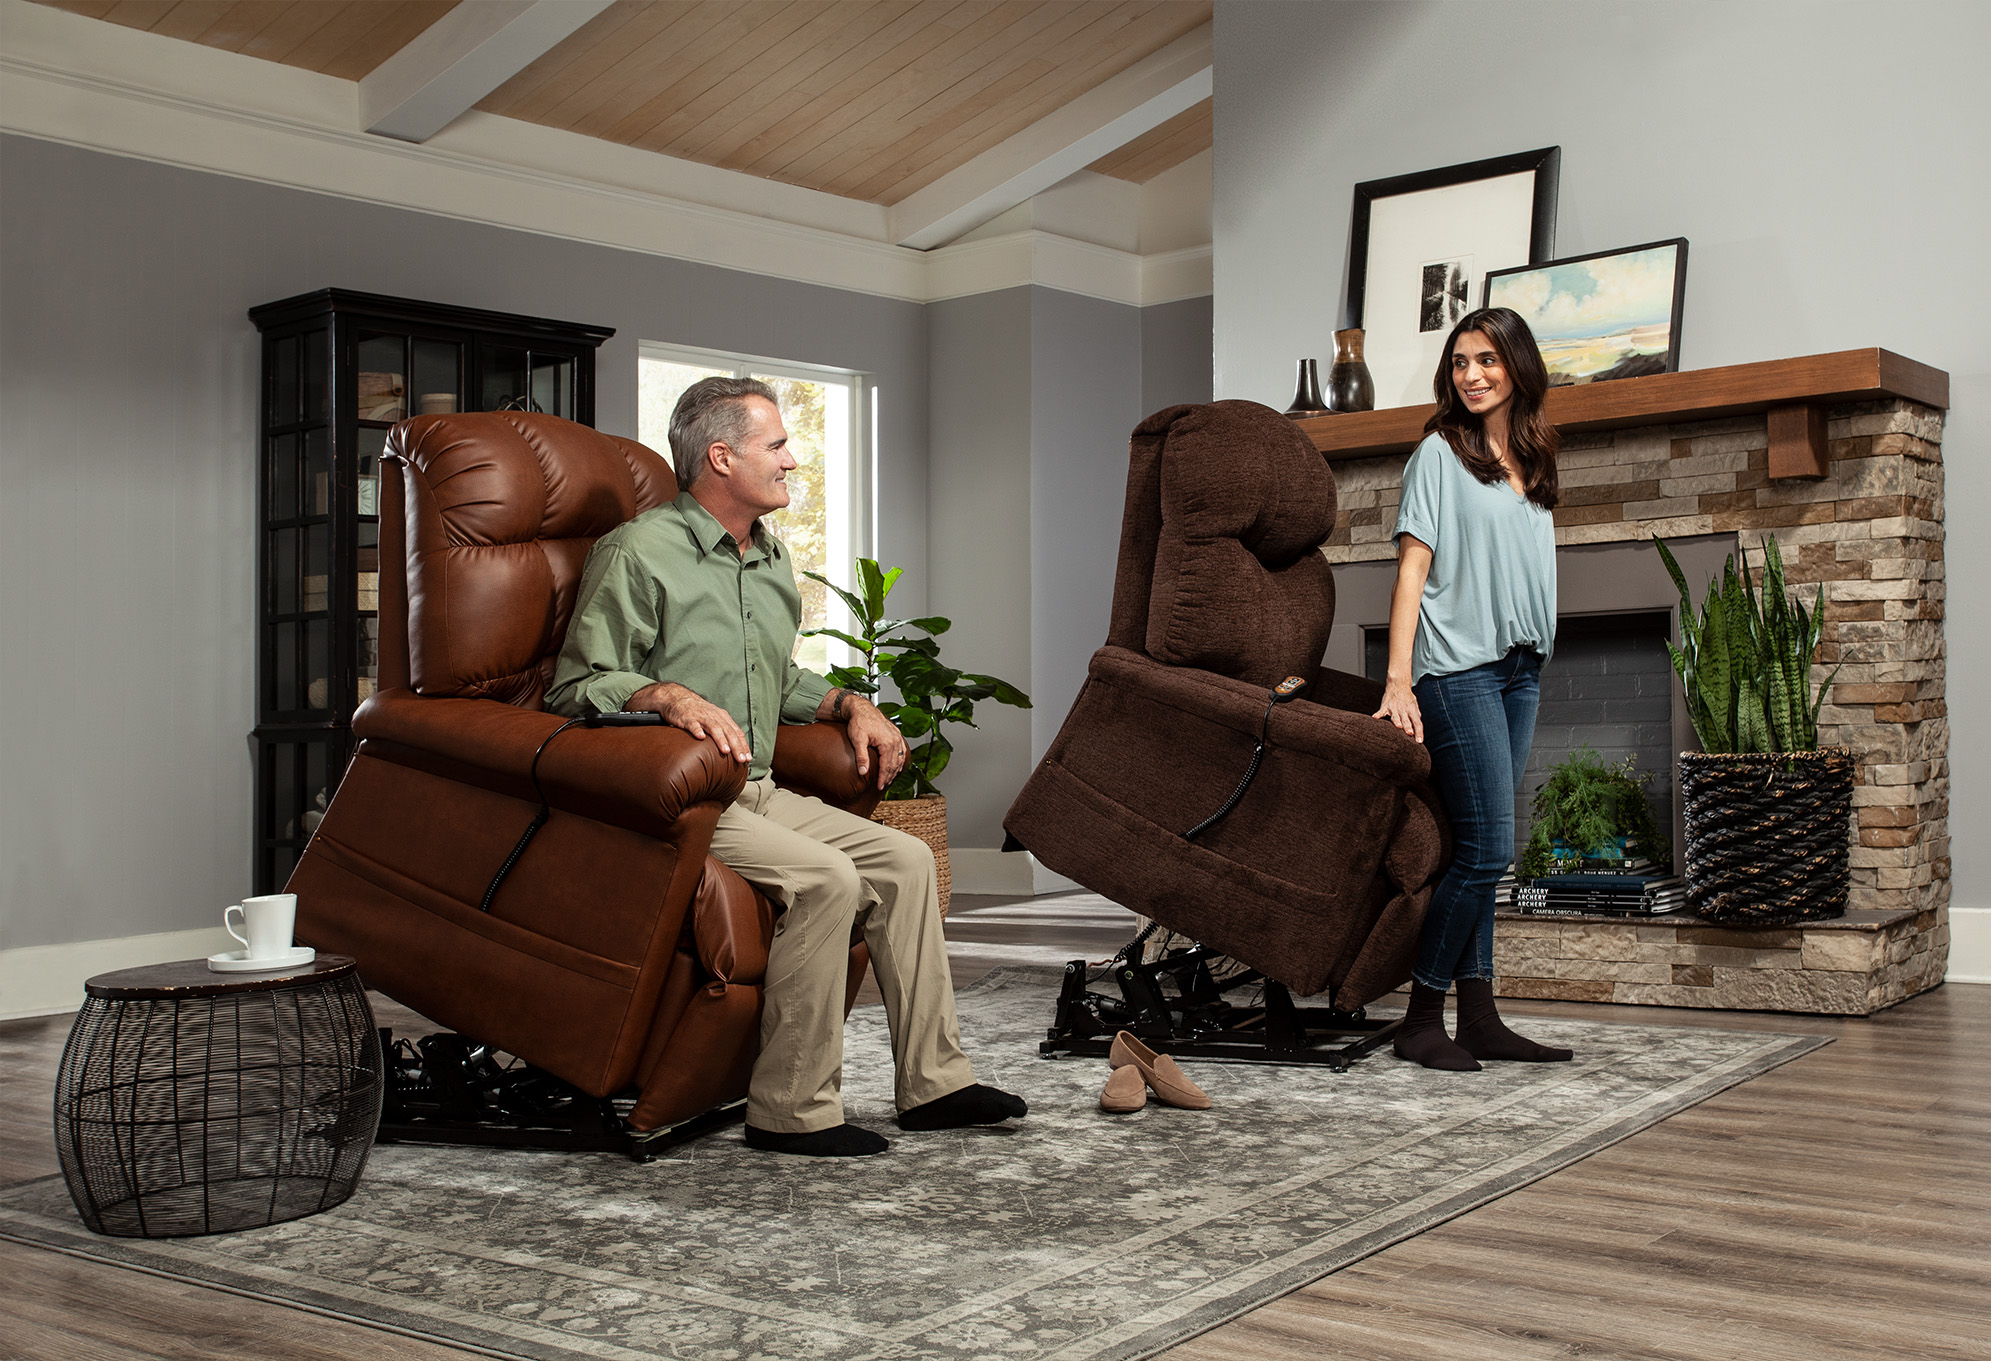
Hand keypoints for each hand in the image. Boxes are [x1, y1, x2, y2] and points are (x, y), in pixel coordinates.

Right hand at [626, 682, 750, 763]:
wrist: (677, 698)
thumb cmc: (697, 712)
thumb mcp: (714, 719)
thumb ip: (723, 731)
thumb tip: (734, 750)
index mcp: (722, 717)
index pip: (737, 732)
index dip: (743, 745)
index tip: (748, 758)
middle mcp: (714, 716)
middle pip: (728, 731)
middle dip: (736, 746)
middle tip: (741, 759)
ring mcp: (701, 716)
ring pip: (713, 727)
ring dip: (720, 739)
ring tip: (726, 750)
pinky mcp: (687, 718)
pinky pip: (693, 724)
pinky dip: (697, 730)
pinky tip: (700, 737)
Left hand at [842, 696, 906, 789]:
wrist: (861, 708)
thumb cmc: (859, 722)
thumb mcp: (858, 740)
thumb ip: (862, 757)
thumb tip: (863, 772)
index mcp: (887, 742)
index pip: (888, 766)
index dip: (884, 778)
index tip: (880, 787)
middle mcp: (895, 740)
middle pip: (895, 764)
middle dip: (889, 776)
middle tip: (883, 786)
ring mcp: (897, 736)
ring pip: (900, 758)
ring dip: (895, 770)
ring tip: (889, 779)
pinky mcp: (896, 734)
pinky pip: (901, 750)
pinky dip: (900, 760)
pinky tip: (896, 765)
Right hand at [1372, 677, 1423, 743]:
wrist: (1398, 685)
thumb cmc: (1407, 699)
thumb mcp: (1414, 707)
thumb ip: (1416, 718)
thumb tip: (1418, 730)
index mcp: (1412, 711)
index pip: (1417, 723)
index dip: (1419, 732)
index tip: (1419, 741)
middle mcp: (1404, 710)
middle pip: (1407, 720)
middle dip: (1408, 727)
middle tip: (1410, 734)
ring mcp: (1394, 708)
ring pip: (1395, 716)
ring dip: (1396, 721)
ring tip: (1398, 726)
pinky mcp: (1385, 706)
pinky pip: (1381, 711)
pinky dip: (1378, 714)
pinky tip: (1375, 718)